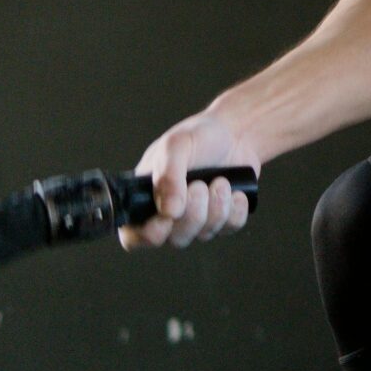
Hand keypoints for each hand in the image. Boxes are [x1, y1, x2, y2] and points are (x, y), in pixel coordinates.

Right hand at [121, 110, 259, 253]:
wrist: (235, 132)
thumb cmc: (199, 136)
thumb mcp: (176, 146)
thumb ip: (168, 176)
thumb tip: (169, 212)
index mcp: (147, 196)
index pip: (134, 235)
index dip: (148, 234)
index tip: (167, 218)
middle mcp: (169, 213)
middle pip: (175, 238)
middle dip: (193, 213)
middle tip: (199, 185)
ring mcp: (196, 218)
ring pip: (203, 234)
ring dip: (216, 207)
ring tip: (221, 181)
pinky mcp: (222, 219)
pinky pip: (229, 228)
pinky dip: (235, 209)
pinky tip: (235, 191)